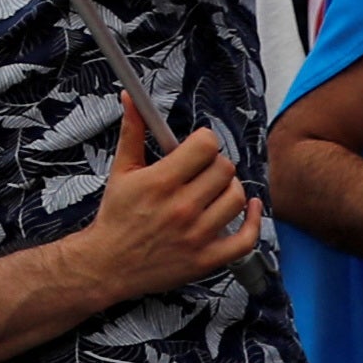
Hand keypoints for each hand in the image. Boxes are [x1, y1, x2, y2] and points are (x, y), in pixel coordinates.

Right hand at [77, 106, 261, 300]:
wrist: (109, 264)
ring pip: (236, 198)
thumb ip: (132, 131)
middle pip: (224, 169)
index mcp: (161, 182)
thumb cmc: (117, 215)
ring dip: (229, 189)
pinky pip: (246, 239)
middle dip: (215, 164)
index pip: (205, 146)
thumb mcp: (121, 170)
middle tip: (203, 170)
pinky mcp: (206, 260)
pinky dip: (253, 220)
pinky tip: (248, 207)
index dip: (205, 141)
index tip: (198, 147)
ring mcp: (196, 236)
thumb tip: (131, 98)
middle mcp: (181, 208)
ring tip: (214, 190)